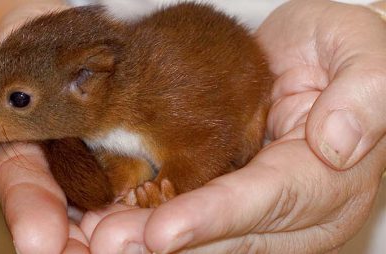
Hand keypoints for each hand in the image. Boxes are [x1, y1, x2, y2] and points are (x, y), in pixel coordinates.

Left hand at [83, 0, 385, 252]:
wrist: (311, 57)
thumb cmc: (337, 51)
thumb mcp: (364, 51)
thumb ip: (364, 90)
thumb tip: (338, 142)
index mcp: (328, 178)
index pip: (266, 201)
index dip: (212, 218)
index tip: (162, 231)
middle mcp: (296, 212)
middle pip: (227, 236)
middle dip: (163, 241)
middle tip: (109, 241)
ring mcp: (261, 216)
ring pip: (203, 240)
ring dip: (145, 241)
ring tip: (98, 237)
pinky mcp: (230, 209)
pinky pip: (188, 225)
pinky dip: (146, 228)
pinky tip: (105, 225)